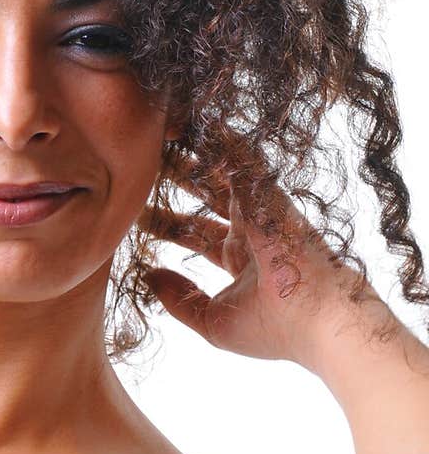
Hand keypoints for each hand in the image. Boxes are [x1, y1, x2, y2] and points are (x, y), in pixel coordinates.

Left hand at [138, 154, 385, 366]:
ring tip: (159, 135)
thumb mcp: (212, 321)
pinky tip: (196, 123)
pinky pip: (242, 160)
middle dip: (176, 180)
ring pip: (221, 173)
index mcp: (241, 259)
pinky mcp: (269, 195)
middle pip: (206, 196)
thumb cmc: (273, 330)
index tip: (135, 213)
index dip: (166, 222)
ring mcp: (262, 210)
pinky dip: (221, 141)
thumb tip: (146, 275)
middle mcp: (251, 230)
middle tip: (142, 163)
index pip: (195, 232)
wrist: (319, 322)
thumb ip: (178, 298)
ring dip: (192, 155)